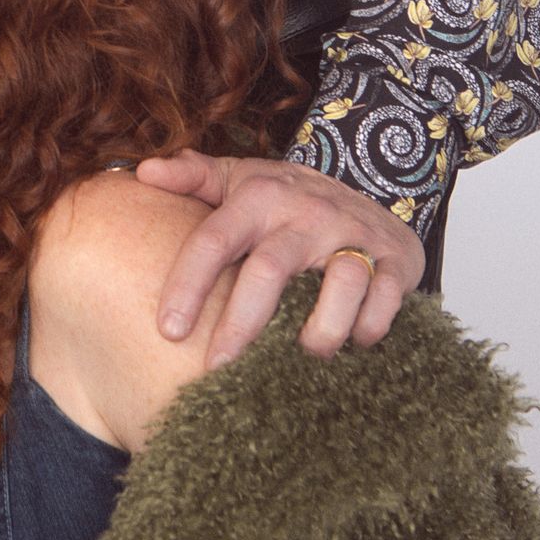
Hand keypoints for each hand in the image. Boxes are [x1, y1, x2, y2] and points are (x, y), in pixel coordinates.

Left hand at [137, 151, 423, 367]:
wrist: (367, 192)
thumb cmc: (285, 200)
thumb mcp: (239, 180)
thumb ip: (192, 176)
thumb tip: (143, 171)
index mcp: (259, 197)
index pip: (214, 240)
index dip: (188, 284)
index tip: (168, 331)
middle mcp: (306, 213)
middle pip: (269, 270)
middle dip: (241, 324)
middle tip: (218, 368)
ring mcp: (354, 234)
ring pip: (341, 283)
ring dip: (320, 330)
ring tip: (302, 358)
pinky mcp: (396, 257)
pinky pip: (387, 297)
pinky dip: (370, 326)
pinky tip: (354, 343)